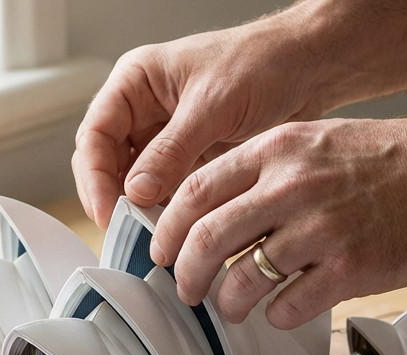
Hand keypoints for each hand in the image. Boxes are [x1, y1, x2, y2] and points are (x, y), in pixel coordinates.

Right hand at [71, 7, 332, 227]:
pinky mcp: (190, 159)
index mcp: (136, 82)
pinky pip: (166, 192)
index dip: (95, 177)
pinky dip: (166, 213)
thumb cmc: (263, 63)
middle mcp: (144, 110)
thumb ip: (172, 151)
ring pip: (135, 183)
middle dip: (112, 199)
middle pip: (107, 163)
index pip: (96, 134)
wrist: (310, 67)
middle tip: (125, 234)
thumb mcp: (212, 105)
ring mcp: (166, 137)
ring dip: (140, 211)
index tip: (109, 211)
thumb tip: (137, 192)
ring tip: (151, 239)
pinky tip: (173, 232)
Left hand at [151, 117, 406, 328]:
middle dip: (186, 274)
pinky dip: (277, 316)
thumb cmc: (394, 160)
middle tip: (186, 290)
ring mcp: (321, 229)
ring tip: (232, 308)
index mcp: (278, 150)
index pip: (195, 192)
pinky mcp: (350, 269)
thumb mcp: (318, 140)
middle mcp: (293, 186)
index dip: (169, 229)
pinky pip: (289, 307)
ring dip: (228, 304)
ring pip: (243, 280)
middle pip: (207, 239)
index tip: (162, 251)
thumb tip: (212, 211)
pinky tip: (282, 311)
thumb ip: (266, 170)